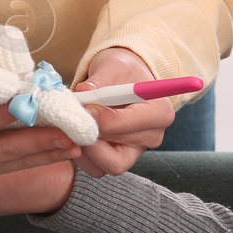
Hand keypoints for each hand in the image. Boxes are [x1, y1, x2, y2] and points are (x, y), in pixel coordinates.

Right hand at [0, 98, 84, 176]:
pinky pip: (26, 165)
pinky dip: (49, 157)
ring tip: (76, 144)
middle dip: (40, 140)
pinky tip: (69, 150)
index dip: (5, 113)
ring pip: (21, 160)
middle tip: (67, 133)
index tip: (30, 102)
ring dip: (52, 151)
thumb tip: (32, 80)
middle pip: (7, 147)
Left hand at [72, 46, 174, 177]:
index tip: (87, 108)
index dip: (104, 121)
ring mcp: (134, 152)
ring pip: (103, 166)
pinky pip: (95, 167)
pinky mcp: (116, 158)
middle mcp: (151, 138)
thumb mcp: (113, 66)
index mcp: (160, 113)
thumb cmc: (122, 70)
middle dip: (90, 140)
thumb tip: (82, 92)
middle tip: (74, 122)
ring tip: (72, 125)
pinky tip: (74, 132)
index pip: (131, 126)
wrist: (123, 79)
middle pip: (117, 156)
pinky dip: (80, 154)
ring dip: (82, 149)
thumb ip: (100, 80)